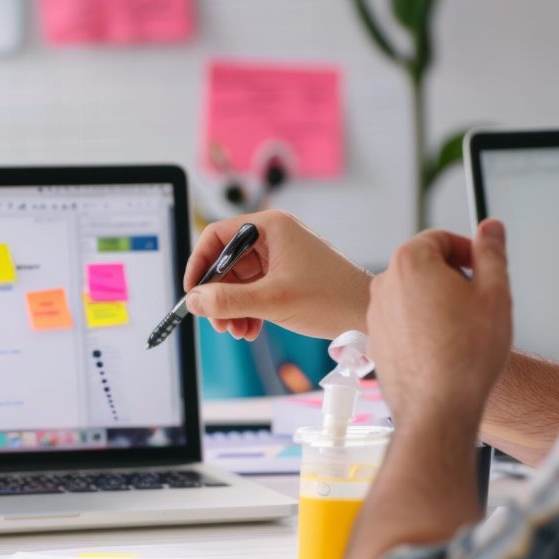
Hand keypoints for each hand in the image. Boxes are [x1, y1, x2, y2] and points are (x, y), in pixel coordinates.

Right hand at [183, 210, 371, 340]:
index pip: (217, 236)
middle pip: (225, 262)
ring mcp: (279, 257)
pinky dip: (246, 311)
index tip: (193, 291)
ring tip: (236, 330)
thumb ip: (227, 301)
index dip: (200, 263)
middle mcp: (273, 237)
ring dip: (231, 308)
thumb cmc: (329, 298)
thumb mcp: (271, 301)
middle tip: (215, 320)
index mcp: (270, 227)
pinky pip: (252, 291)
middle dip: (217, 295)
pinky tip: (249, 330)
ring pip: (237, 281)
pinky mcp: (283, 277)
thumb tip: (194, 301)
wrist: (365, 315)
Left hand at [367, 219, 511, 426]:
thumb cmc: (466, 354)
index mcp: (410, 262)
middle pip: (423, 265)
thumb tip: (491, 228)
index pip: (439, 237)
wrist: (438, 407)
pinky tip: (444, 348)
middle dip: (452, 276)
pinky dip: (422, 326)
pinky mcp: (375, 340)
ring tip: (463, 329)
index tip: (484, 269)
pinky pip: (402, 322)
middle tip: (478, 302)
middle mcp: (383, 284)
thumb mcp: (495, 293)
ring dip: (437, 302)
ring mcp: (375, 314)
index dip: (468, 250)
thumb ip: (492, 252)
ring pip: (412, 295)